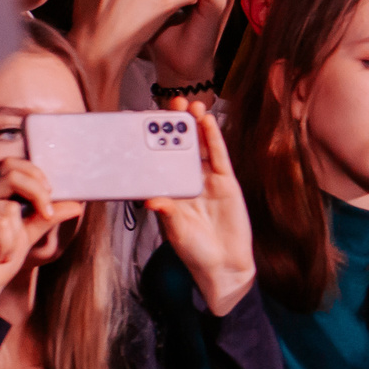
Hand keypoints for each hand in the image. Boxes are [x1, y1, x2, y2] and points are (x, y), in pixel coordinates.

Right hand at [0, 158, 65, 315]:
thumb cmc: (1, 257)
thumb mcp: (31, 233)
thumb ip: (49, 217)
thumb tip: (76, 204)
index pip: (12, 164)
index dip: (34, 173)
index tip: (50, 193)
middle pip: (13, 174)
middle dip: (38, 194)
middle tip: (47, 213)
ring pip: (11, 208)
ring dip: (17, 237)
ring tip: (6, 249)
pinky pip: (1, 226)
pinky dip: (6, 246)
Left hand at [146, 109, 252, 314]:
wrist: (224, 265)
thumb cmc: (194, 251)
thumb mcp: (176, 232)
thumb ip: (167, 213)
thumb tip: (151, 200)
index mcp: (168, 190)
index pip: (156, 159)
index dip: (151, 139)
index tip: (141, 120)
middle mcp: (185, 180)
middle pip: (179, 147)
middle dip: (174, 125)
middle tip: (169, 104)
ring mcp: (207, 180)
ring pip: (200, 147)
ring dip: (195, 125)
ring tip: (189, 104)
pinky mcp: (226, 183)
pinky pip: (219, 157)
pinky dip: (214, 138)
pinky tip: (208, 122)